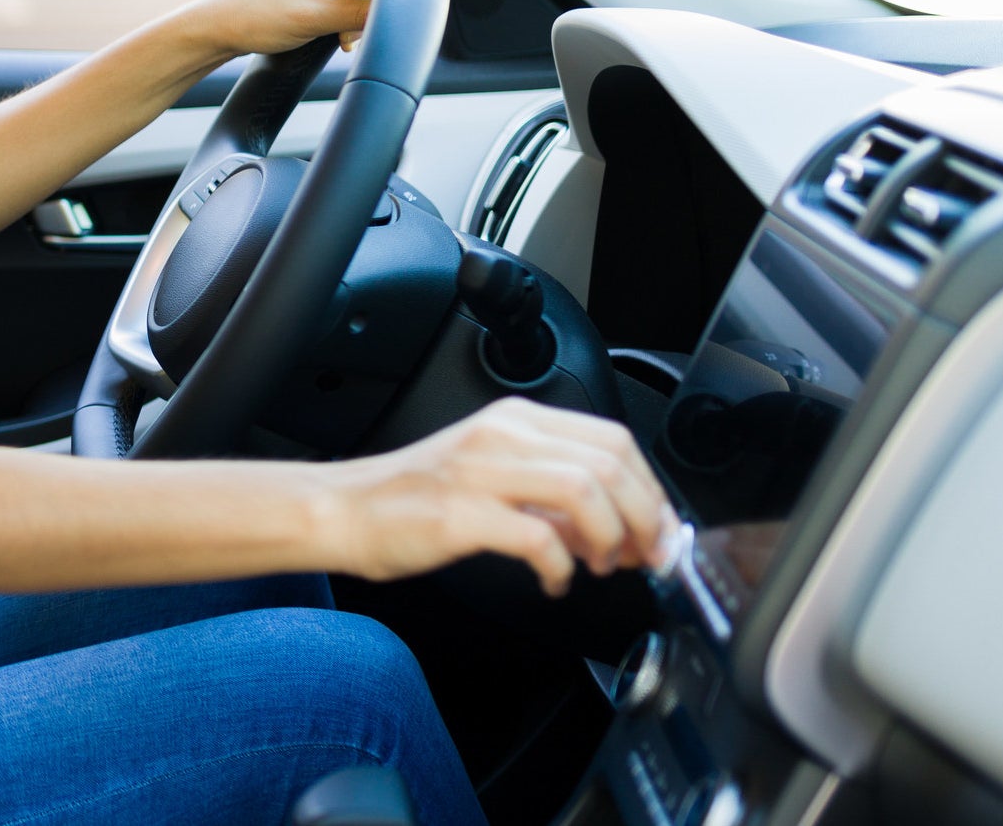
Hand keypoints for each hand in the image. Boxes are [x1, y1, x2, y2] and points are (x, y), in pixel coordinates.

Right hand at [324, 399, 681, 596]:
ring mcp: (482, 470)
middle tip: (643, 557)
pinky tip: (553, 582)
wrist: (345, 510)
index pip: (615, 439)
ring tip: (600, 567)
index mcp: (517, 419)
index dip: (651, 489)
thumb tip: (616, 528)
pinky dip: (561, 569)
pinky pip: (540, 539)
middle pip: (611, 463)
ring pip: (586, 490)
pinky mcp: (462, 513)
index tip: (658, 530)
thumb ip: (553, 495)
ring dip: (610, 538)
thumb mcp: (494, 476)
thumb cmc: (414, 499)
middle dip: (645, 518)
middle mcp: (503, 434)